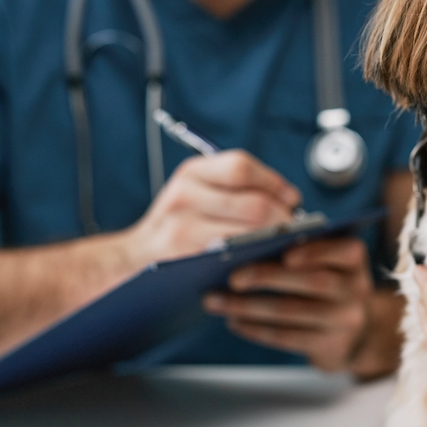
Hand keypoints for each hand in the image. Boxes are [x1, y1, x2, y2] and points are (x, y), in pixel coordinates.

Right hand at [124, 150, 300, 264]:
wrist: (132, 260)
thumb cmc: (177, 227)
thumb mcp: (196, 194)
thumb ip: (234, 190)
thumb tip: (290, 199)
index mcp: (192, 172)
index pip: (242, 166)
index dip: (274, 182)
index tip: (292, 198)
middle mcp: (184, 193)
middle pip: (253, 203)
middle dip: (283, 217)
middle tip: (295, 229)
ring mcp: (182, 226)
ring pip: (248, 231)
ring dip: (275, 239)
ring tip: (285, 244)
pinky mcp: (185, 256)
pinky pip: (234, 255)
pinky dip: (256, 257)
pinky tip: (264, 260)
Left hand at [203, 237, 374, 371]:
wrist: (355, 332)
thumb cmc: (327, 285)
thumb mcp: (328, 262)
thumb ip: (301, 249)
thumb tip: (247, 247)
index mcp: (354, 259)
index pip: (343, 250)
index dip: (315, 252)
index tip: (285, 254)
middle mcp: (355, 288)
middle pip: (311, 282)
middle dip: (266, 277)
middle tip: (232, 277)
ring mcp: (344, 320)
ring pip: (290, 311)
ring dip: (247, 306)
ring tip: (216, 301)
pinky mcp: (328, 346)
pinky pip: (285, 336)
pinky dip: (255, 328)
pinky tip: (234, 320)